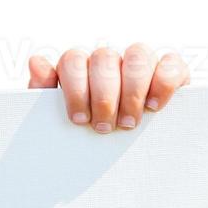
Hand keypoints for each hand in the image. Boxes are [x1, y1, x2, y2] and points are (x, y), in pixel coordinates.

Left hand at [28, 43, 189, 132]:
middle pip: (105, 58)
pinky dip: (163, 82)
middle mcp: (109, 59)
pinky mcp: (170, 71)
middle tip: (104, 127)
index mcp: (80, 66)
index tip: (79, 119)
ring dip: (133, 90)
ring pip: (138, 54)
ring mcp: (140, 62)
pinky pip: (171, 62)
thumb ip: (44, 90)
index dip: (76, 88)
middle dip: (104, 96)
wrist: (117, 153)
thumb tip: (36, 61)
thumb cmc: (84, 129)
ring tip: (129, 123)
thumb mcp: (58, 115)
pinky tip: (154, 107)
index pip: (73, 60)